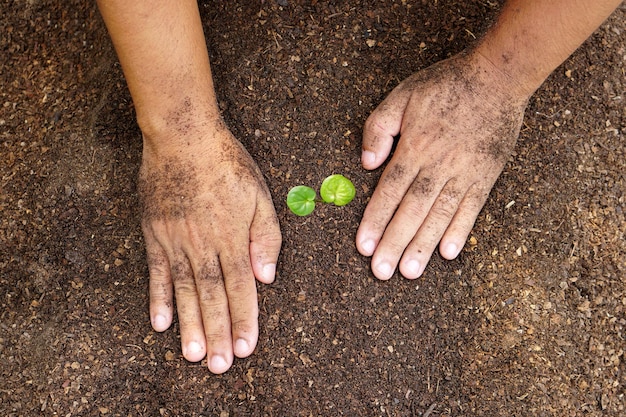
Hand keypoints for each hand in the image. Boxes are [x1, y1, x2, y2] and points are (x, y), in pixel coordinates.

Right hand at [138, 119, 281, 372]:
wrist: (183, 136)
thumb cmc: (227, 164)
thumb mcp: (259, 195)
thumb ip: (265, 236)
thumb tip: (266, 276)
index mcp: (232, 236)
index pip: (241, 287)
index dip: (245, 319)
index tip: (246, 347)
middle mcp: (203, 244)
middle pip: (212, 296)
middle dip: (218, 332)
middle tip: (220, 366)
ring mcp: (175, 241)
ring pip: (184, 291)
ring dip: (190, 324)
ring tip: (194, 355)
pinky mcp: (155, 234)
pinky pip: (156, 272)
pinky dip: (158, 298)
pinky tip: (160, 323)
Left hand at [357, 52, 528, 279]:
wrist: (498, 76)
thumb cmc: (445, 85)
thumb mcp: (401, 96)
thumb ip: (379, 128)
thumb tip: (367, 163)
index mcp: (414, 147)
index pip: (389, 192)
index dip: (375, 221)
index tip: (364, 247)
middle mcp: (438, 165)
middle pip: (412, 210)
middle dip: (394, 243)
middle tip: (382, 272)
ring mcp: (464, 172)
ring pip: (440, 215)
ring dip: (423, 245)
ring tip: (410, 272)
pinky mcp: (486, 176)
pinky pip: (472, 208)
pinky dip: (460, 230)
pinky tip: (449, 253)